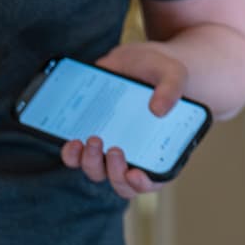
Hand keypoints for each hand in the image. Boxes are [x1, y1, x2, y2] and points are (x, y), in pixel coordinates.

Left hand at [59, 42, 188, 197]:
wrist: (133, 61)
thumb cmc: (158, 72)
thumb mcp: (173, 73)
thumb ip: (171, 88)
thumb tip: (159, 110)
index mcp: (160, 147)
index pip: (155, 179)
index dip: (144, 183)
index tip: (134, 173)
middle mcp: (133, 154)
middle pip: (121, 181)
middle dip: (115, 172)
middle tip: (116, 150)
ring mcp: (109, 149)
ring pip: (97, 171)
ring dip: (92, 163)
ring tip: (93, 140)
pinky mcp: (89, 139)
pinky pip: (76, 158)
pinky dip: (72, 155)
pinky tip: (73, 141)